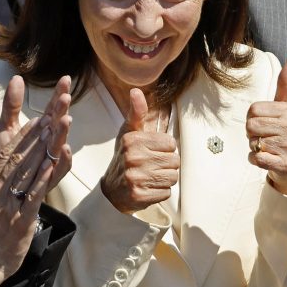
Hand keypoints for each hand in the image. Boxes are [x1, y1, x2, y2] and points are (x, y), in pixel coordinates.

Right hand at [0, 75, 72, 286]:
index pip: (7, 142)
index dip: (22, 120)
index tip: (35, 99)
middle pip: (23, 148)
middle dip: (43, 123)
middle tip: (61, 100)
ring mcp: (7, 200)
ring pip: (31, 166)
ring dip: (48, 142)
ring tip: (64, 119)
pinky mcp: (20, 218)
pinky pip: (34, 193)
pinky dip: (44, 176)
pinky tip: (56, 160)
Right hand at [101, 88, 178, 213]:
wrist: (112, 189)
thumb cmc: (125, 157)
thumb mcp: (129, 133)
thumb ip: (137, 113)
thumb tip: (136, 91)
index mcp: (133, 140)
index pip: (171, 143)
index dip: (165, 149)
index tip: (152, 152)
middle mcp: (133, 157)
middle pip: (175, 161)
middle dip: (166, 165)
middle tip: (151, 166)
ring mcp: (135, 177)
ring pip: (172, 177)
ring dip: (165, 179)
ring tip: (150, 177)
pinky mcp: (139, 195)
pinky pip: (166, 192)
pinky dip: (160, 192)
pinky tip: (148, 188)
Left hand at [248, 57, 286, 198]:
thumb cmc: (286, 135)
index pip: (254, 110)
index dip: (254, 119)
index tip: (267, 124)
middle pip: (251, 125)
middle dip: (254, 134)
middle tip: (268, 139)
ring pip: (253, 142)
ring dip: (255, 148)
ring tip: (270, 149)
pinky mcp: (286, 163)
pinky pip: (257, 158)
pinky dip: (256, 160)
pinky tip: (268, 159)